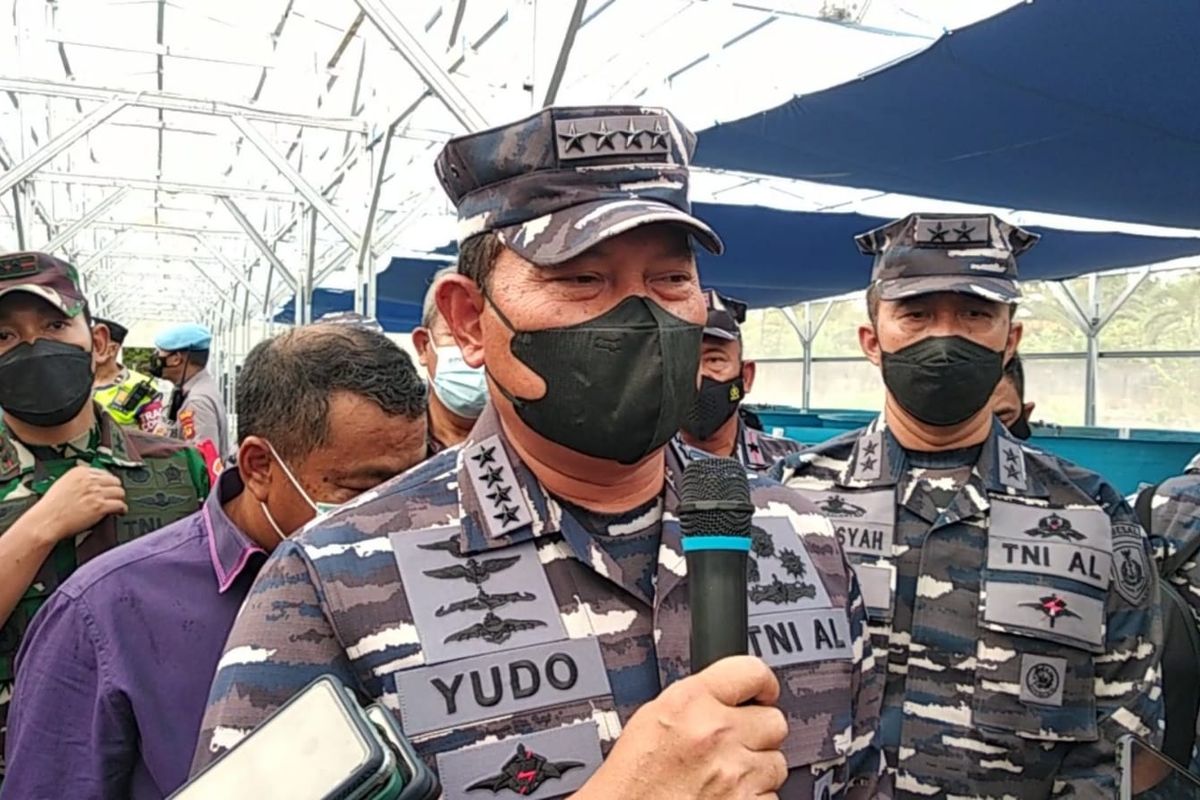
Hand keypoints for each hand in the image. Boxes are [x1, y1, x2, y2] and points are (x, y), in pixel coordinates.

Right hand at [23, 466, 126, 544]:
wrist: (46, 521)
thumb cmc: (50, 507)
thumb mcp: (62, 483)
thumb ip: (78, 480)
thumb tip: (91, 481)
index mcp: (79, 472)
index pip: (104, 472)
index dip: (108, 481)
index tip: (109, 486)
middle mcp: (89, 481)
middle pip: (114, 481)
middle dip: (115, 489)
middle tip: (114, 496)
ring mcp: (96, 493)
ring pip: (119, 492)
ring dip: (119, 499)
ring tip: (117, 504)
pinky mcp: (100, 506)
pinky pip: (120, 505)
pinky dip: (122, 509)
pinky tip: (120, 512)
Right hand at [579, 656, 787, 799]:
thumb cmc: (630, 783)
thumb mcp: (651, 721)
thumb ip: (695, 703)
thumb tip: (726, 696)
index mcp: (689, 703)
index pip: (752, 671)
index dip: (761, 683)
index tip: (763, 691)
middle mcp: (716, 734)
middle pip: (774, 720)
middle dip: (759, 732)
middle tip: (737, 743)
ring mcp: (735, 774)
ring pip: (777, 762)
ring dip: (757, 770)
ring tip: (725, 776)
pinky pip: (771, 797)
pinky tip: (726, 797)